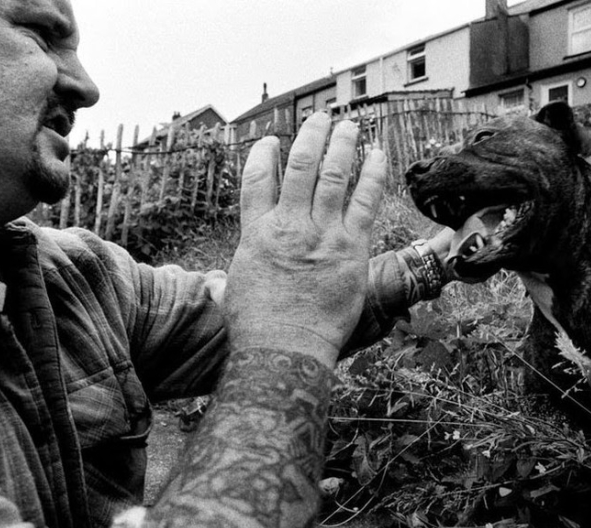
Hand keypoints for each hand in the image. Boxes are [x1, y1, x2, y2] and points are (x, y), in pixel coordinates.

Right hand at [224, 112, 385, 364]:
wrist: (285, 347)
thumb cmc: (255, 326)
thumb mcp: (230, 296)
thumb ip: (223, 282)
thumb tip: (212, 285)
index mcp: (257, 233)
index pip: (257, 179)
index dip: (264, 154)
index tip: (270, 140)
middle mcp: (290, 225)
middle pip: (301, 165)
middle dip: (312, 136)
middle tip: (321, 118)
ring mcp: (323, 233)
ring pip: (334, 175)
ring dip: (342, 144)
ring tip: (350, 125)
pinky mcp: (352, 248)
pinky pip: (365, 201)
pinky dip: (373, 175)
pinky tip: (378, 155)